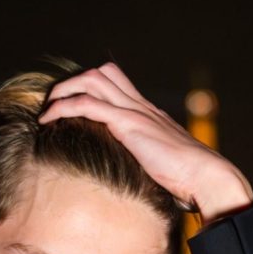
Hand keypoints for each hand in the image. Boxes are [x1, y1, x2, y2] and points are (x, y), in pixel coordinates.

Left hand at [38, 63, 252, 224]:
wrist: (206, 176)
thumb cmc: (189, 180)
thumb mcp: (161, 166)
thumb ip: (146, 164)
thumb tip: (135, 181)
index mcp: (147, 113)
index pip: (116, 83)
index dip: (90, 88)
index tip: (69, 107)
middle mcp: (140, 106)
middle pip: (103, 72)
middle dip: (72, 83)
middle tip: (53, 105)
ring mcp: (135, 112)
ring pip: (92, 79)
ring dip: (64, 90)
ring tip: (47, 111)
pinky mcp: (128, 124)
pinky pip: (87, 104)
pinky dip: (63, 108)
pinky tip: (48, 121)